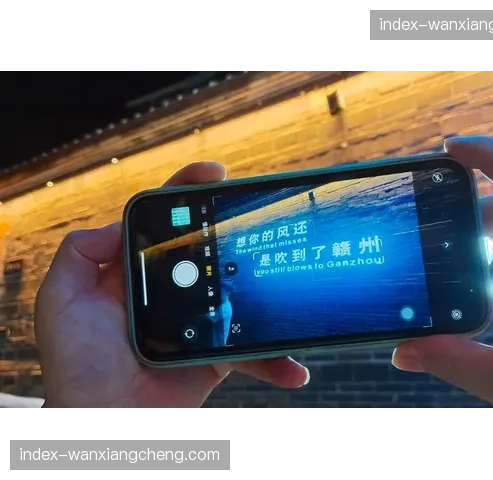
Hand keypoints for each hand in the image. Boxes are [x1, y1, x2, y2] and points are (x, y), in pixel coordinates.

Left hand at [35, 162, 308, 407]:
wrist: (106, 423)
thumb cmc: (78, 366)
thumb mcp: (61, 300)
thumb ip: (80, 253)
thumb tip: (119, 223)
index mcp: (136, 274)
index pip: (164, 223)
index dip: (187, 193)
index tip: (214, 173)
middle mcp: (170, 293)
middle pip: (209, 249)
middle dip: (235, 227)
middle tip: (257, 210)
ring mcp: (198, 323)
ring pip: (240, 295)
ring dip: (267, 288)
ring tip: (287, 273)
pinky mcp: (216, 355)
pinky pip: (252, 351)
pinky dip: (274, 360)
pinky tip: (294, 365)